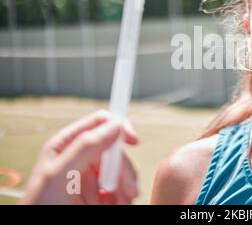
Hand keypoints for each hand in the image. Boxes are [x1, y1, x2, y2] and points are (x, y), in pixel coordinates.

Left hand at [19, 110, 139, 204]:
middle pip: (115, 150)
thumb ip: (85, 147)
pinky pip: (120, 188)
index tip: (133, 140)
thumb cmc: (40, 205)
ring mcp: (91, 175)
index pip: (99, 123)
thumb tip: (115, 125)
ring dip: (126, 185)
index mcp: (67, 144)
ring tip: (123, 201)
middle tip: (129, 189)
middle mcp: (81, 156)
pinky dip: (123, 196)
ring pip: (121, 170)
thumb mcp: (58, 174)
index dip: (119, 126)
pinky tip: (118, 203)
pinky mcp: (99, 193)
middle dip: (123, 169)